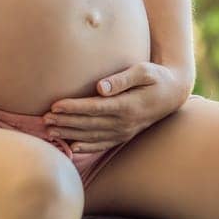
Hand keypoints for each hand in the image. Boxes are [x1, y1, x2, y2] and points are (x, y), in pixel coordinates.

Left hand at [42, 62, 191, 154]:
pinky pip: (102, 144)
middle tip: (44, 118)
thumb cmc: (156, 77)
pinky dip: (85, 147)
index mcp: (128, 105)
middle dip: (65, 121)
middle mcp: (125, 123)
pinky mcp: (124, 136)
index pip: (95, 108)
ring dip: (70, 134)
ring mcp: (124, 132)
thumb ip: (122, 79)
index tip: (55, 105)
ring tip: (50, 130)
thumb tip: (100, 87)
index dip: (74, 107)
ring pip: (92, 136)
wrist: (173, 94)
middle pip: (89, 124)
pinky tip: (71, 147)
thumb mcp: (145, 71)